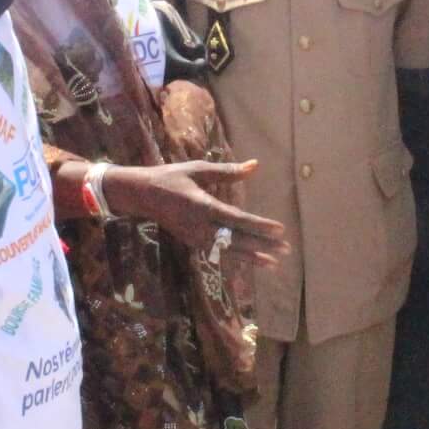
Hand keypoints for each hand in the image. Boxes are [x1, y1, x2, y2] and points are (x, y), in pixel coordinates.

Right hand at [104, 159, 288, 266]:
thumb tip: (255, 165)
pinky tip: (253, 262)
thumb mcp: (199, 169)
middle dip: (262, 245)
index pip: (237, 219)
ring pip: (229, 251)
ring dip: (253, 257)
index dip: (260, 226)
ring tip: (275, 263)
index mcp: (203, 206)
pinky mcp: (193, 243)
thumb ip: (228, 171)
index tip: (280, 230)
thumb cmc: (172, 177)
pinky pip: (219, 253)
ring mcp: (196, 238)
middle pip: (237, 239)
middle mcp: (201, 226)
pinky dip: (237, 258)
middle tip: (286, 249)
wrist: (143, 196)